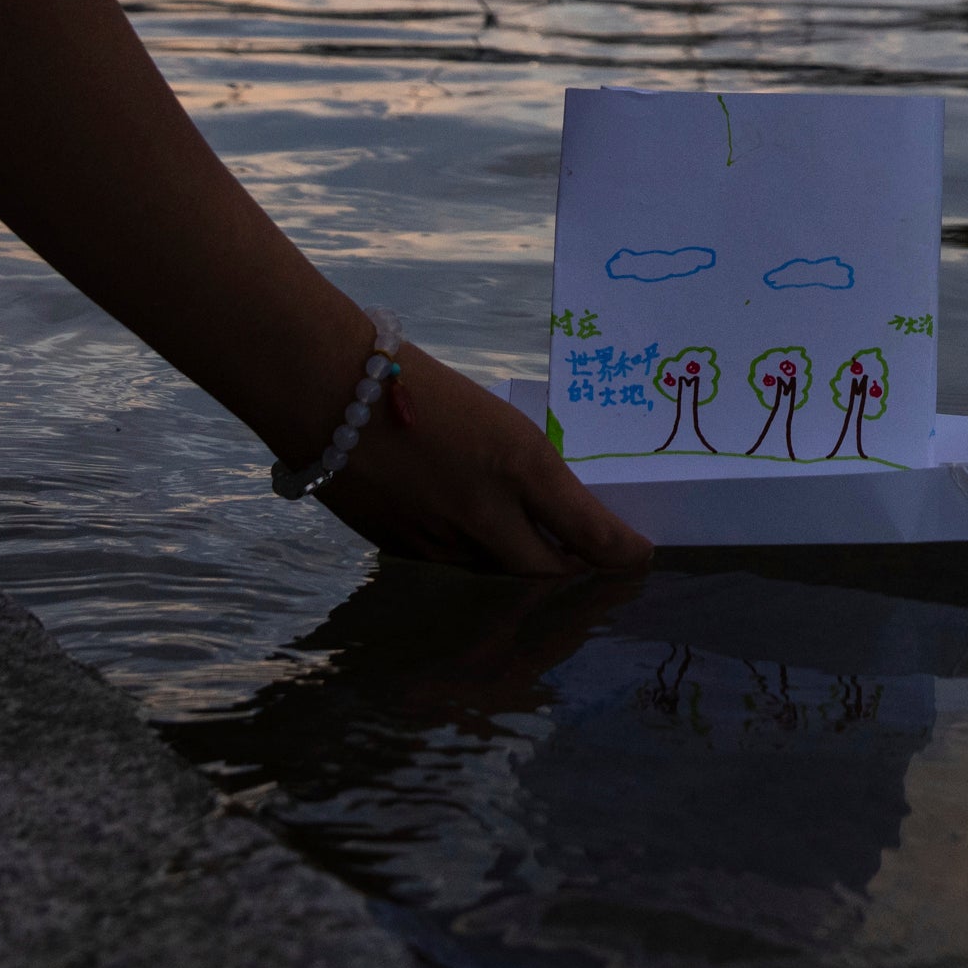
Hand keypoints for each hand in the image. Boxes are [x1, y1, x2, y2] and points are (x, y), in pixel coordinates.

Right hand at [320, 349, 652, 575]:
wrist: (328, 391)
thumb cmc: (420, 389)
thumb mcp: (496, 420)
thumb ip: (530, 473)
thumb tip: (562, 514)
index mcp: (520, 464)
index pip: (589, 531)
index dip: (621, 552)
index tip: (639, 556)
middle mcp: (486, 514)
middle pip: (548, 574)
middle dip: (574, 577)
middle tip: (590, 568)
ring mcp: (440, 541)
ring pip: (499, 578)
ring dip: (522, 575)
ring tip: (537, 559)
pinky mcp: (402, 553)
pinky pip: (454, 572)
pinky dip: (474, 566)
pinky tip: (472, 544)